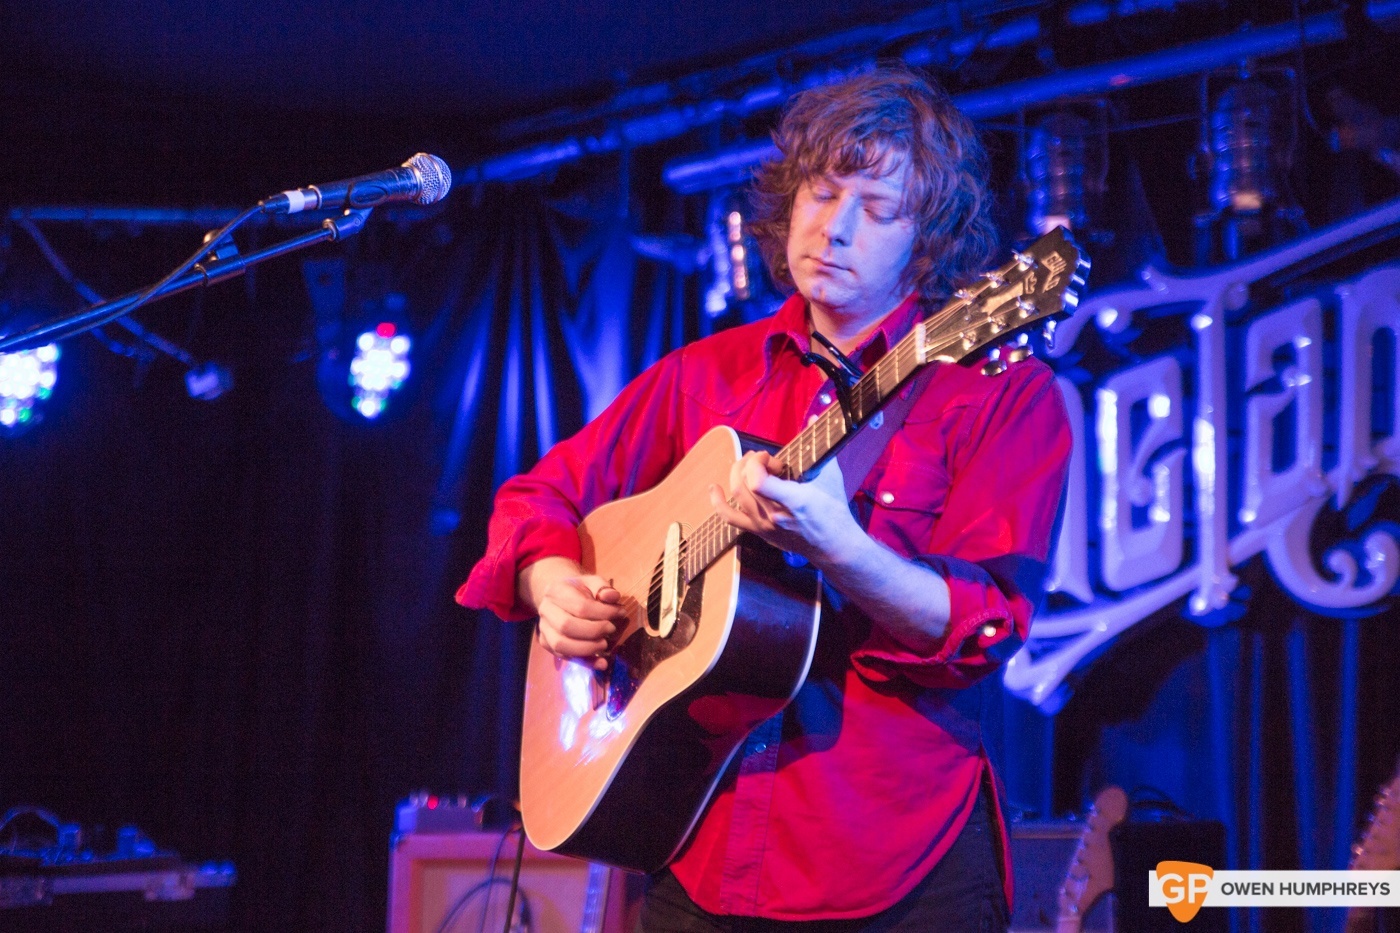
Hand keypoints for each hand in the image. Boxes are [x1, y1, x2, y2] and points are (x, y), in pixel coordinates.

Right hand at [518, 557, 625, 669]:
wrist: (558, 597)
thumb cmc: (579, 590)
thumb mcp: (592, 581)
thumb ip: (603, 588)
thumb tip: (612, 596)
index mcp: (556, 591)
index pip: (580, 606)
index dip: (603, 613)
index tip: (619, 613)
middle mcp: (545, 611)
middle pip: (567, 626)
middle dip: (594, 631)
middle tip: (611, 629)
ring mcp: (543, 629)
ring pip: (561, 645)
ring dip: (587, 649)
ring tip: (605, 644)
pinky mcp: (547, 644)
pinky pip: (564, 657)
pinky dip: (585, 662)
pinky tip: (601, 663)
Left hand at [708, 452, 861, 566]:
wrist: (834, 547)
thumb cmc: (834, 510)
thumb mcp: (831, 475)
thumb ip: (820, 446)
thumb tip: (816, 417)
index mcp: (794, 501)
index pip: (758, 482)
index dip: (756, 463)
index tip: (770, 457)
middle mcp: (774, 515)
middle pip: (742, 484)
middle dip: (749, 463)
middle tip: (764, 459)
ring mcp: (764, 526)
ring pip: (735, 496)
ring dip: (738, 473)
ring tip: (750, 465)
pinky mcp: (758, 532)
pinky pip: (729, 517)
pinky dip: (718, 502)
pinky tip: (714, 488)